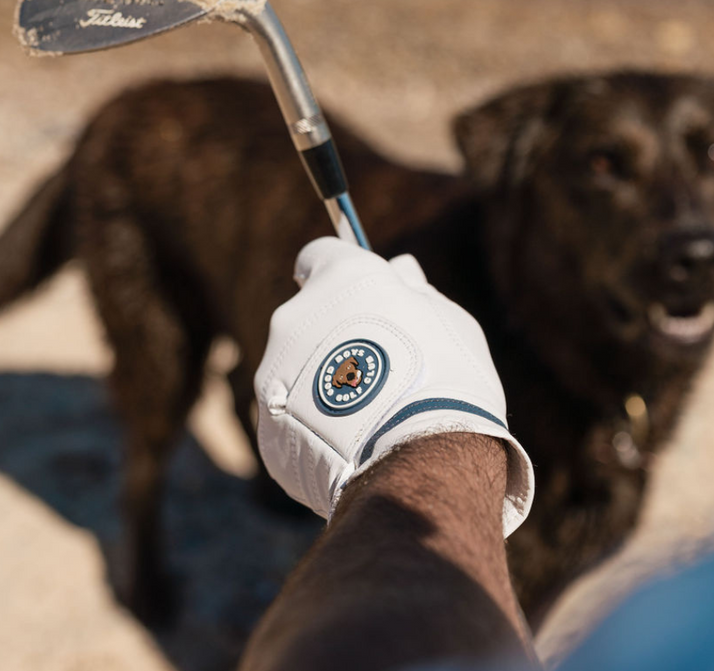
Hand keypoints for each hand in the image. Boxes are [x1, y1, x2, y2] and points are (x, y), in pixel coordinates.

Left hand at [254, 237, 533, 535]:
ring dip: (321, 381)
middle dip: (332, 333)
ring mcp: (274, 372)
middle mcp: (295, 315)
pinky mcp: (268, 425)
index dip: (336, 272)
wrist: (422, 458)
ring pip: (295, 368)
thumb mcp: (445, 319)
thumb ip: (413, 291)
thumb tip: (401, 268)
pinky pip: (291, 417)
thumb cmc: (444, 376)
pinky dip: (313, 426)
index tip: (354, 293)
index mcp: (340, 278)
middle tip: (376, 365)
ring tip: (369, 415)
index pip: (318, 255)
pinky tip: (352, 444)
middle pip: (306, 315)